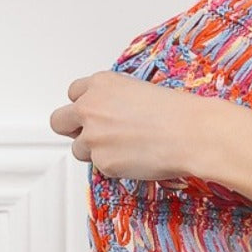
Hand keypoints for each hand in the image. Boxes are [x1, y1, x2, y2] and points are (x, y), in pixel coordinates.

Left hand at [49, 71, 203, 180]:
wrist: (192, 133)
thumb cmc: (178, 112)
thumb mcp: (141, 90)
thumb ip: (115, 100)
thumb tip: (110, 116)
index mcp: (101, 84)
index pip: (73, 93)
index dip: (84, 105)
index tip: (93, 112)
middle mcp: (90, 108)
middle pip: (59, 121)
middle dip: (72, 128)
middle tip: (91, 134)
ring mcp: (93, 137)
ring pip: (78, 148)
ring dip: (95, 150)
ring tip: (124, 148)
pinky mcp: (102, 162)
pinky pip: (99, 167)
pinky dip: (114, 166)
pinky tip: (136, 158)